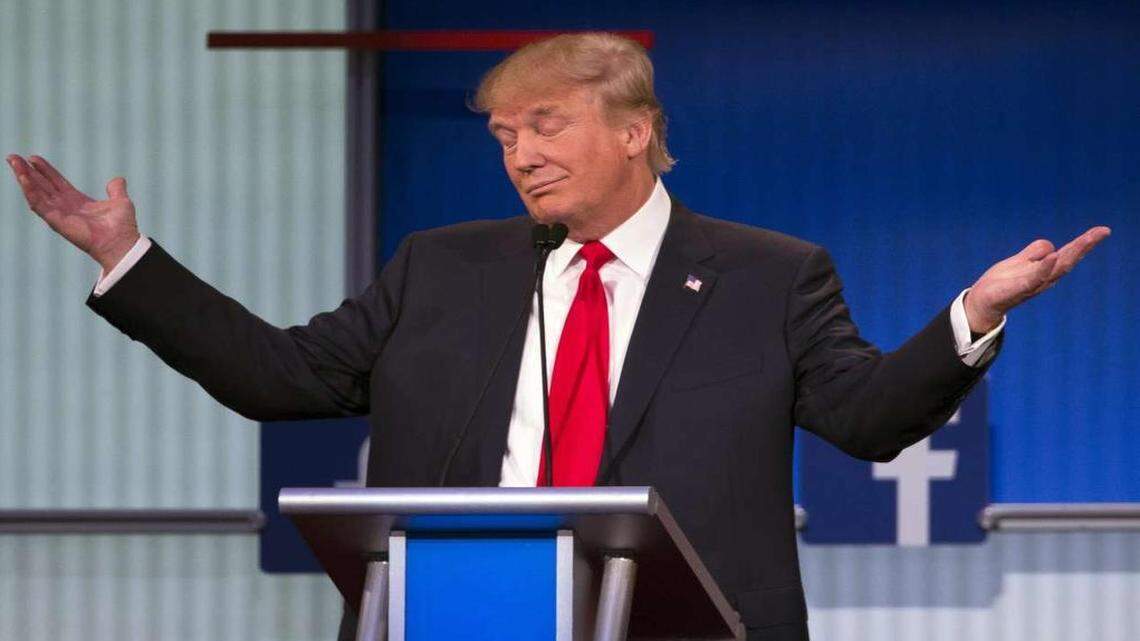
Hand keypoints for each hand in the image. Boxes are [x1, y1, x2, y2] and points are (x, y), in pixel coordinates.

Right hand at [6, 154, 139, 272]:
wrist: (121, 243)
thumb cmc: (122, 227)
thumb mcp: (120, 201)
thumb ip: (116, 189)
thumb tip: (118, 179)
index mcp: (77, 201)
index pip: (56, 182)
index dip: (45, 170)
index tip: (33, 158)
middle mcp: (65, 207)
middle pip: (42, 185)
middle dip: (27, 171)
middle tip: (13, 157)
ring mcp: (59, 214)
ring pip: (36, 193)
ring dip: (24, 177)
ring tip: (14, 162)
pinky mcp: (56, 221)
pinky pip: (39, 204)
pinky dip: (30, 191)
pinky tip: (23, 178)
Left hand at [964, 226, 1111, 332]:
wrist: (983, 301)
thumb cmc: (1003, 281)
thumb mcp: (1021, 261)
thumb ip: (1035, 252)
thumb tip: (1050, 247)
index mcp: (1046, 270)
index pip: (1069, 253)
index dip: (1086, 242)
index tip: (1103, 230)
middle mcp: (1045, 278)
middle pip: (1069, 259)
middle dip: (1085, 245)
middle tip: (1102, 232)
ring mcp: (1033, 284)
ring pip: (1056, 268)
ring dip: (1072, 253)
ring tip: (1085, 240)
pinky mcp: (1018, 289)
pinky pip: (1034, 278)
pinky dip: (1044, 268)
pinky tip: (1052, 256)